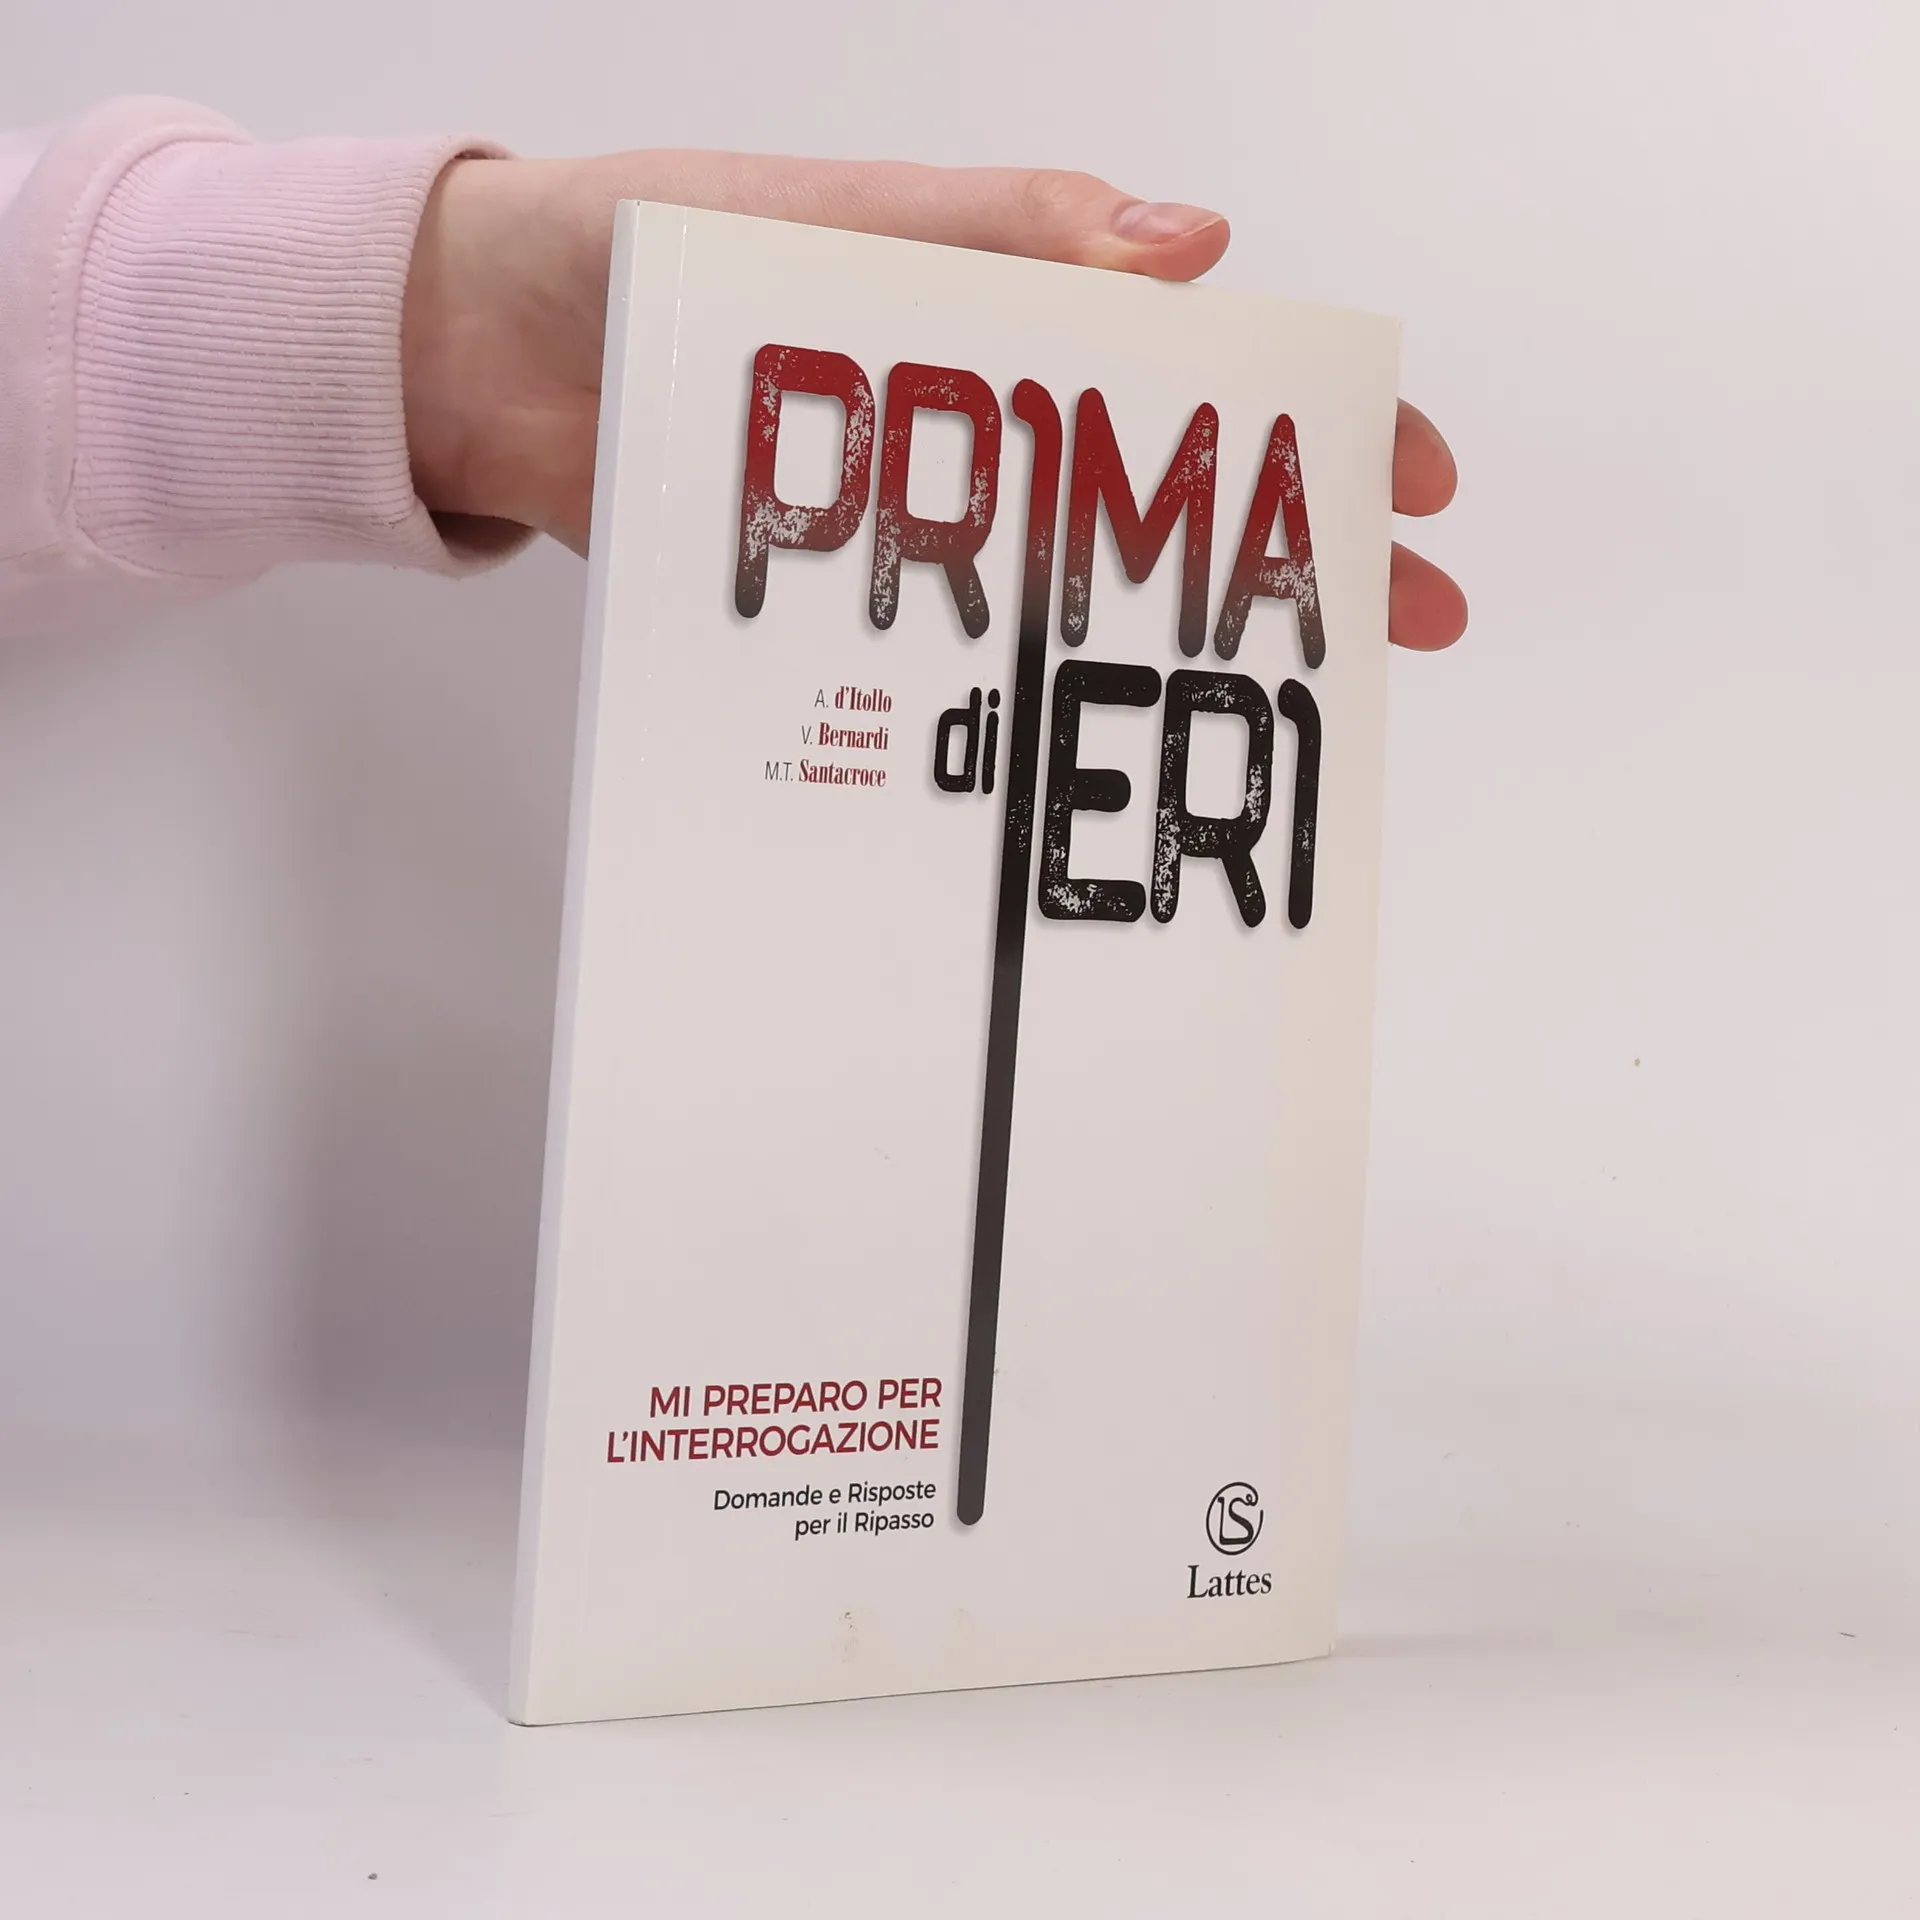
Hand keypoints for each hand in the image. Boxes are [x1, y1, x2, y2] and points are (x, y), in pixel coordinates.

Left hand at [402, 155, 1465, 649]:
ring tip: (1272, 696)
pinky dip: (1018, 692)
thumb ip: (996, 230)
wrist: (472, 354)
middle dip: (1292, 551)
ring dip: (1176, 641)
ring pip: (1072, 588)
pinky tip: (1088, 734)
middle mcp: (970, 427)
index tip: (1409, 476)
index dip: (1312, 421)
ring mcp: (909, 523)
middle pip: (1163, 497)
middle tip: (1401, 617)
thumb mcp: (834, 215)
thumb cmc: (640, 247)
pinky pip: (943, 652)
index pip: (1195, 367)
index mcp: (995, 313)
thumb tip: (1188, 246)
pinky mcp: (831, 600)